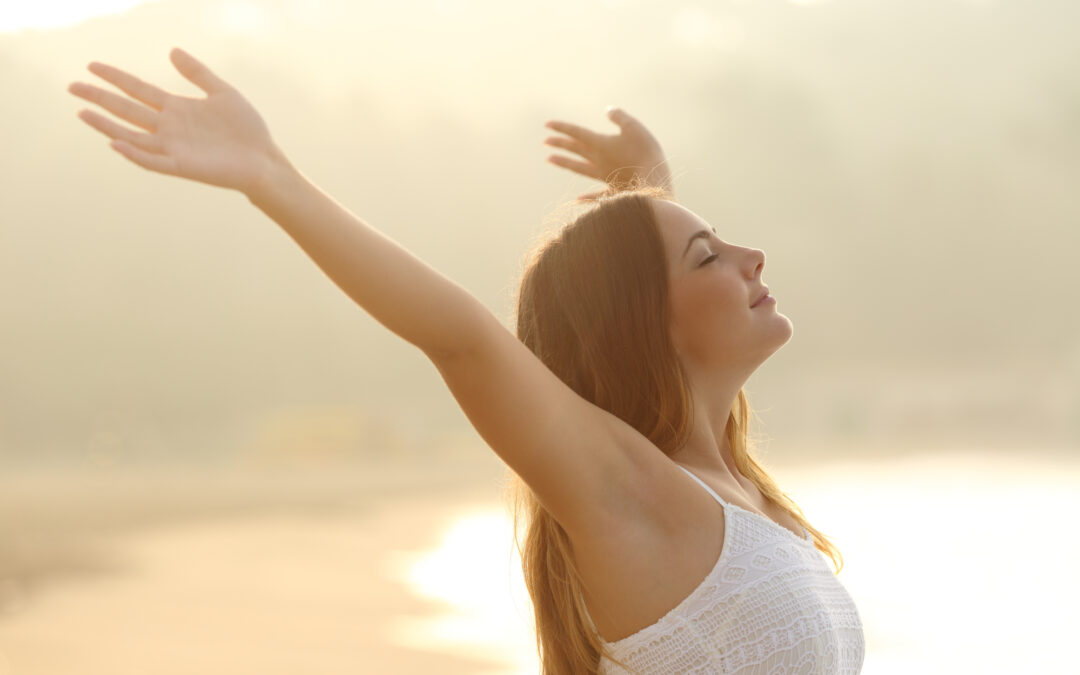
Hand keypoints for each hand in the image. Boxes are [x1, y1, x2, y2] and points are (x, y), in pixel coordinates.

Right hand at [68, 48, 286, 197]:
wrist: (264, 160)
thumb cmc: (246, 129)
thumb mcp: (223, 93)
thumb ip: (198, 73)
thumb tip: (172, 50)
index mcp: (177, 109)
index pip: (139, 90)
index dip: (116, 78)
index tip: (92, 66)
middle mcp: (170, 128)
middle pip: (127, 110)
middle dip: (100, 98)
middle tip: (72, 86)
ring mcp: (174, 148)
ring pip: (132, 136)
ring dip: (107, 126)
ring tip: (83, 112)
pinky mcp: (184, 167)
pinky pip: (154, 162)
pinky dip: (135, 154)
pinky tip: (117, 144)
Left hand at [543, 107, 673, 201]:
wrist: (654, 183)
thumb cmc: (645, 152)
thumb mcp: (634, 128)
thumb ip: (619, 118)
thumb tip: (608, 110)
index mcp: (600, 144)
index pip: (577, 133)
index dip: (562, 127)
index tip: (547, 124)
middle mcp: (598, 160)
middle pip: (575, 150)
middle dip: (560, 144)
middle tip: (545, 142)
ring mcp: (603, 176)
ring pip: (579, 168)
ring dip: (564, 163)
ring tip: (549, 160)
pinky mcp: (614, 190)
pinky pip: (596, 193)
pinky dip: (587, 197)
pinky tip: (577, 200)